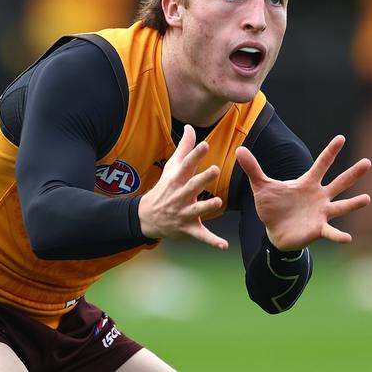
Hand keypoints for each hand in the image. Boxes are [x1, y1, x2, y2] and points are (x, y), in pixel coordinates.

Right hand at [138, 124, 228, 249]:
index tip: (205, 145)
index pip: (186, 165)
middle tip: (215, 170)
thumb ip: (184, 147)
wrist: (147, 217)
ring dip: (206, 207)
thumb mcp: (172, 167)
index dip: (195, 155)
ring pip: (196, 210)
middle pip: (191, 186)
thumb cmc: (165, 187)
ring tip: (217, 203)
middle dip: (202, 179)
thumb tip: (190, 126)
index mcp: (177, 180)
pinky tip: (224, 245)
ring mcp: (183, 212)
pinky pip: (201, 235)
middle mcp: (179, 195)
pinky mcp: (188, 228)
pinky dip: (212, 241)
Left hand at [235, 135, 370, 250]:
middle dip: (353, 173)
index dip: (330, 152)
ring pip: (341, 206)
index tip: (341, 138)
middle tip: (368, 162)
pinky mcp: (317, 229)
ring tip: (367, 199)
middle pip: (339, 183)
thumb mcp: (261, 186)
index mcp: (307, 183)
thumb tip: (239, 149)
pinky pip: (330, 232)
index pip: (321, 164)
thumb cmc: (272, 207)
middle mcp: (319, 196)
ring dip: (353, 203)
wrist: (273, 232)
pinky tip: (347, 238)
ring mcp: (321, 213)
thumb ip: (253, 168)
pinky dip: (338, 235)